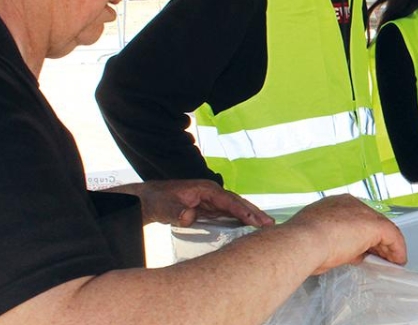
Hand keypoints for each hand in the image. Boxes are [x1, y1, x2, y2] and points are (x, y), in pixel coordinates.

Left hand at [110, 179, 273, 227]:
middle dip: (255, 213)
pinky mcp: (208, 209)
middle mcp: (212, 193)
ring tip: (267, 227)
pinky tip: (248, 228)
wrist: (146, 200)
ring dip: (250, 217)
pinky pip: (228, 215)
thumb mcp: (163, 206)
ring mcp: (211, 201)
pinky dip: (240, 220)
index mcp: (206, 189)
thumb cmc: (155, 200)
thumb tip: (190, 215)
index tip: (258, 221)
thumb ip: (176, 211)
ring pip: (235, 209)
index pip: (229, 201)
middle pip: (238, 203)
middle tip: (271, 224)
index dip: (244, 211)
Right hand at [285, 195, 406, 274]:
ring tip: (391, 260)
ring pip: (382, 228)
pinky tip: (398, 260)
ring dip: (388, 246)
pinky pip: (393, 236)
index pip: (354, 219)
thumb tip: (349, 254)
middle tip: (381, 257)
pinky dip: (397, 249)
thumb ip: (336, 243)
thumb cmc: (302, 244)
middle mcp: (349, 204)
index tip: (364, 250)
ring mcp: (362, 212)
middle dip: (376, 241)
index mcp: (333, 205)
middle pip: (370, 222)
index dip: (361, 235)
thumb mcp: (319, 241)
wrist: (303, 242)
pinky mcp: (374, 224)